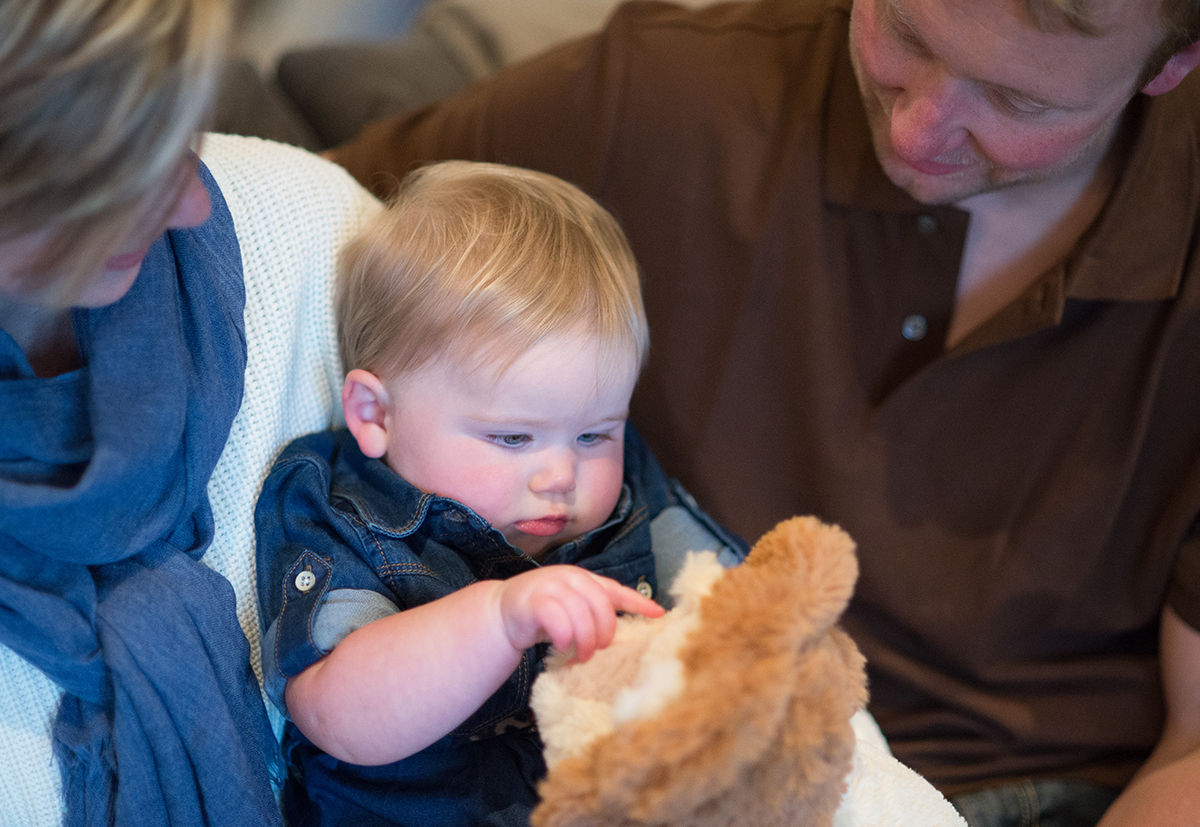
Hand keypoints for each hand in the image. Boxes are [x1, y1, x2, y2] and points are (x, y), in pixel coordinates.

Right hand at [495, 566, 663, 661]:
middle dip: (604, 632)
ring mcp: (550, 586)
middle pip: (601, 606)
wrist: (502, 612)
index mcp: (583, 578)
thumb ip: (594, 612)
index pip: (615, 590)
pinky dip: (564, 636)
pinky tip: (562, 646)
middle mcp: (569, 577)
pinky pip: (557, 620)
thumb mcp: (572, 609)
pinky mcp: (532, 601)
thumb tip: (625, 627)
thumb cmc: (543, 614)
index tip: (659, 615)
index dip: (638, 602)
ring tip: (580, 655)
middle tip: (598, 650)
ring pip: (581, 614)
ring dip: (584, 640)